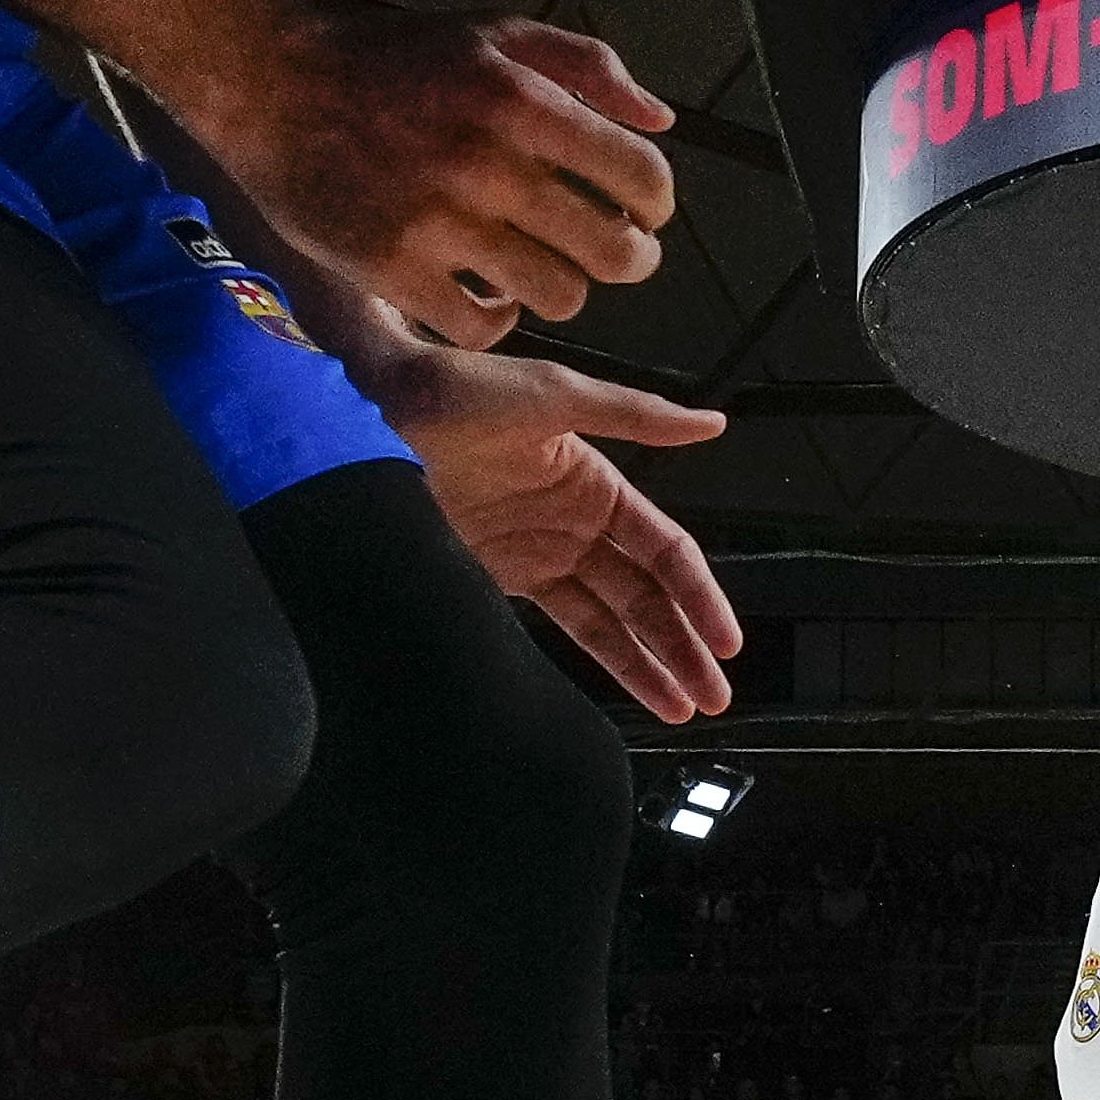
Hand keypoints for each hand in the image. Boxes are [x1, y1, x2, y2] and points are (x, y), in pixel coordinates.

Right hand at [158, 0, 678, 341]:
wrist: (274, 82)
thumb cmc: (396, 58)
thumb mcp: (497, 34)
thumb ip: (589, 66)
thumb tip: (663, 118)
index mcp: (523, 100)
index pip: (640, 175)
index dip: (656, 203)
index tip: (644, 211)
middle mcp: (488, 163)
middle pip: (613, 252)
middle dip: (629, 258)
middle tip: (613, 254)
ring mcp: (438, 223)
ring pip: (558, 298)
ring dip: (562, 290)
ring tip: (540, 270)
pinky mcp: (391, 268)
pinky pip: (482, 326)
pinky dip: (495, 319)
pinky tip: (483, 294)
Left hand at [372, 336, 743, 718]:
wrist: (373, 410)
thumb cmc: (463, 390)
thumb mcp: (557, 396)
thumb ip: (635, 418)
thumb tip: (712, 423)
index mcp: (598, 485)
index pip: (666, 554)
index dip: (701, 599)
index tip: (726, 643)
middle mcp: (575, 525)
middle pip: (645, 598)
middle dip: (683, 646)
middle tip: (714, 697)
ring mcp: (538, 556)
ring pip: (609, 620)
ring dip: (648, 663)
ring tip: (681, 710)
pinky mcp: (497, 577)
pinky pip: (559, 624)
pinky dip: (595, 657)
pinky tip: (623, 685)